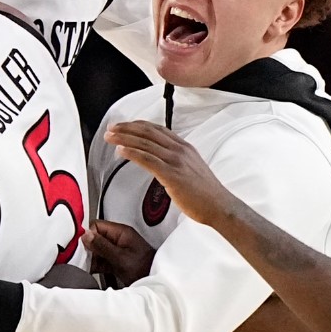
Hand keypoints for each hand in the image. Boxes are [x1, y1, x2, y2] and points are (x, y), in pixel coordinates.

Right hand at [82, 220, 155, 284]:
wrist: (156, 283)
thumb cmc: (145, 269)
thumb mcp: (120, 258)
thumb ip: (102, 246)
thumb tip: (86, 235)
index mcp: (121, 233)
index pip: (97, 225)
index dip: (87, 234)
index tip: (80, 245)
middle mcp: (119, 239)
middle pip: (96, 238)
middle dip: (87, 248)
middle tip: (81, 257)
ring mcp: (117, 251)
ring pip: (97, 250)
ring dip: (91, 258)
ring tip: (84, 266)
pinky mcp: (116, 262)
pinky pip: (101, 260)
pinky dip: (95, 265)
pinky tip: (90, 270)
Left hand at [104, 122, 238, 226]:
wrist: (220, 206)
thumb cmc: (206, 193)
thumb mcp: (192, 169)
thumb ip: (177, 162)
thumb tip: (163, 162)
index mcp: (185, 148)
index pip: (157, 130)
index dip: (138, 125)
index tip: (124, 126)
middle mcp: (180, 150)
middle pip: (148, 132)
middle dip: (127, 128)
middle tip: (111, 128)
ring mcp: (176, 161)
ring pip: (145, 143)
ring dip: (124, 138)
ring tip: (110, 137)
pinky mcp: (172, 174)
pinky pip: (148, 159)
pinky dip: (132, 153)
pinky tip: (121, 151)